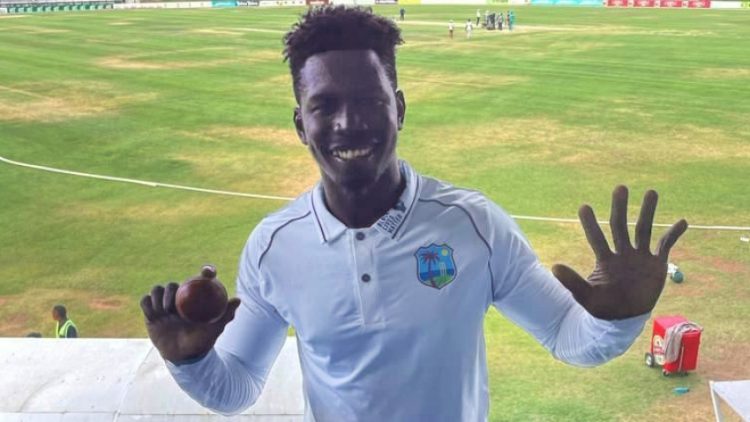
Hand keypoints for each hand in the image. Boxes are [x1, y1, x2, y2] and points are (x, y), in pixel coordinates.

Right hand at [140, 282, 240, 362]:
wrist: (182, 356)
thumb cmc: (201, 342)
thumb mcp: (214, 329)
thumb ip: (226, 316)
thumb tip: (237, 299)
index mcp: (194, 299)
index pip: (199, 280)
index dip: (204, 272)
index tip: (207, 272)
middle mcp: (179, 300)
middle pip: (172, 285)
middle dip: (170, 292)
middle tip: (172, 307)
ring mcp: (164, 306)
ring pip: (156, 289)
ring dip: (157, 297)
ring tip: (163, 312)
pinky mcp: (151, 313)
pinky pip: (145, 300)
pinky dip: (147, 304)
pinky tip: (154, 314)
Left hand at [552, 186, 687, 319]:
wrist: (625, 319)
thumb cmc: (603, 308)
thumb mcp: (587, 297)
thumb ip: (572, 282)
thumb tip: (553, 267)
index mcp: (605, 260)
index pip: (596, 238)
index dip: (590, 223)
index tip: (583, 206)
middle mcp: (622, 253)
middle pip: (620, 226)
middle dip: (620, 208)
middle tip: (620, 188)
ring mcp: (640, 257)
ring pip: (644, 229)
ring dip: (647, 212)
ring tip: (651, 191)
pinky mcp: (656, 264)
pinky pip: (666, 245)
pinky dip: (673, 234)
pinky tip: (683, 221)